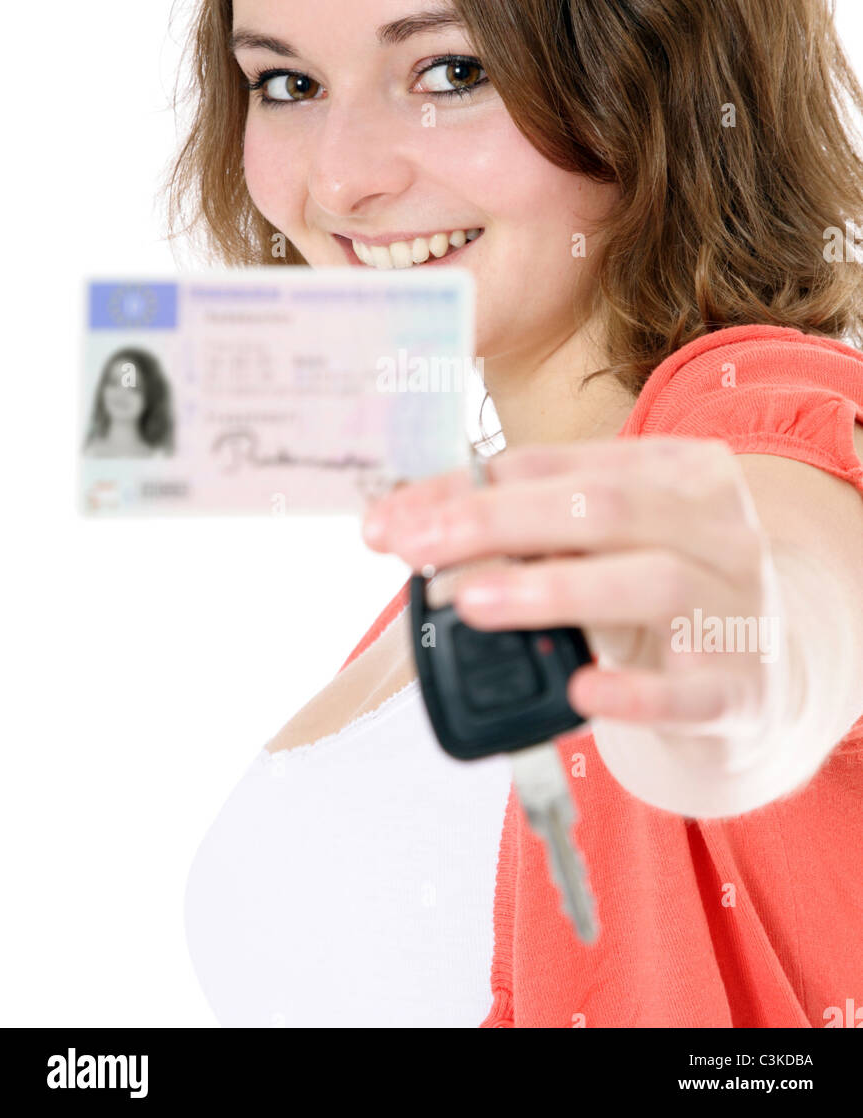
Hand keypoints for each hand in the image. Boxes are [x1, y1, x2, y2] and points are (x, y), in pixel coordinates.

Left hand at [362, 438, 795, 799]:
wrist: (766, 677)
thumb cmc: (661, 593)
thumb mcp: (607, 543)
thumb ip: (526, 527)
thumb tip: (408, 525)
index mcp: (677, 471)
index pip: (556, 466)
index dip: (466, 488)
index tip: (391, 520)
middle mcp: (716, 527)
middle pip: (605, 508)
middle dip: (497, 523)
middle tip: (417, 546)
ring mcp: (736, 606)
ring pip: (650, 581)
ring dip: (553, 590)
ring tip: (472, 604)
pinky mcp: (743, 689)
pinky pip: (691, 692)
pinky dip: (634, 692)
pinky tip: (582, 692)